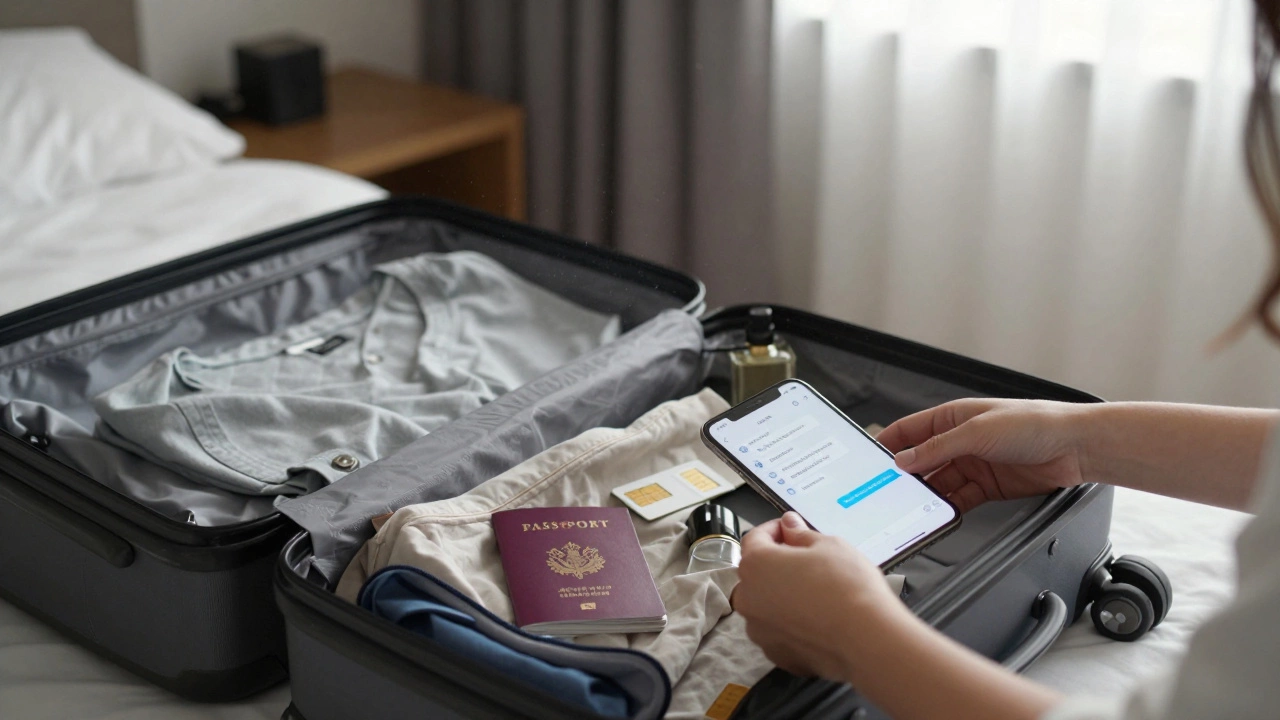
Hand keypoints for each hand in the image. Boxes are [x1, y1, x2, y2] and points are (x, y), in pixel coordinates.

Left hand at [733, 512, 912, 681]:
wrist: (866, 639)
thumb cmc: (847, 586)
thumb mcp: (828, 545)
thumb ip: (801, 534)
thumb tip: (789, 525)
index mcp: (756, 565)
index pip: (755, 539)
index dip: (775, 530)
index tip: (791, 529)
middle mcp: (748, 598)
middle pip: (757, 573)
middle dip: (777, 564)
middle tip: (807, 561)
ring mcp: (759, 630)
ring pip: (766, 605)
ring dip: (782, 596)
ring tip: (815, 593)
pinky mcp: (777, 654)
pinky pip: (779, 632)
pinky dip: (792, 624)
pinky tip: (817, 620)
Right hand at [878, 399, 1089, 512]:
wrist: (1073, 447)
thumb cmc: (1033, 423)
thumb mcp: (977, 432)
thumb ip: (938, 448)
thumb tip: (905, 459)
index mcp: (953, 417)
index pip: (910, 431)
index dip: (889, 444)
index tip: (871, 460)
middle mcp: (960, 440)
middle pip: (922, 460)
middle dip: (906, 475)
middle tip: (888, 490)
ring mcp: (973, 465)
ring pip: (939, 483)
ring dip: (927, 494)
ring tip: (911, 506)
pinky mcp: (988, 487)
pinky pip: (959, 499)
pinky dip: (948, 507)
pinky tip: (938, 513)